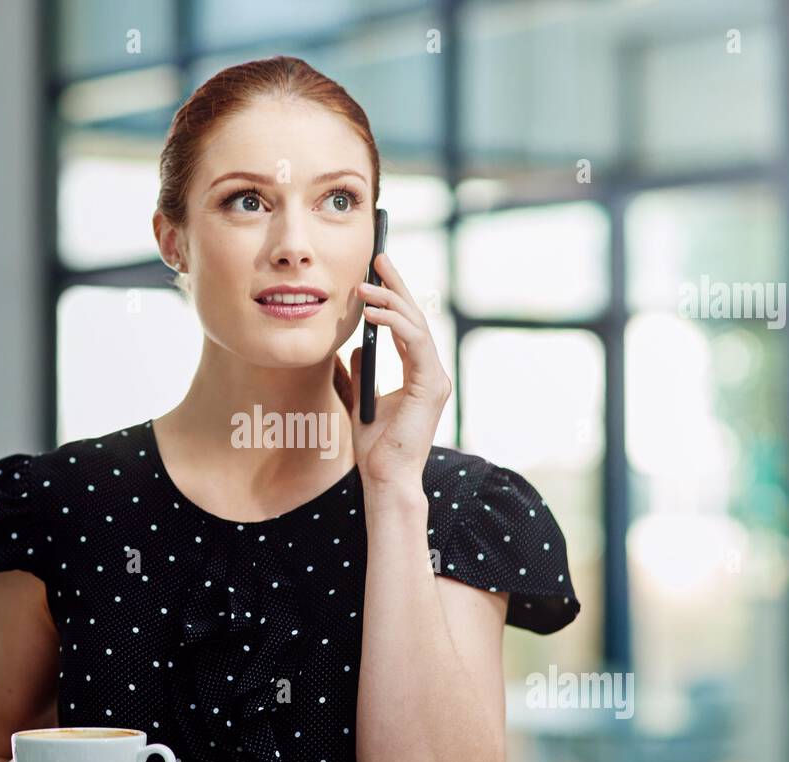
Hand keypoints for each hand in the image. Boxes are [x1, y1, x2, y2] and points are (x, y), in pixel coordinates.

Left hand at [347, 252, 451, 489]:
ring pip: (417, 326)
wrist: (384, 477)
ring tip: (365, 286)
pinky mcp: (431, 386)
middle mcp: (431, 372)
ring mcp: (435, 379)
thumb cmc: (375, 446)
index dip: (394, 295)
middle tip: (378, 258)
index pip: (408, 324)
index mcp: (418, 373)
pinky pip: (415, 344)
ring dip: (391, 302)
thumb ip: (360, 372)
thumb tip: (353, 348)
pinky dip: (395, 325)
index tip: (376, 271)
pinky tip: (373, 315)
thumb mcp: (360, 398)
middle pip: (415, 317)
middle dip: (396, 285)